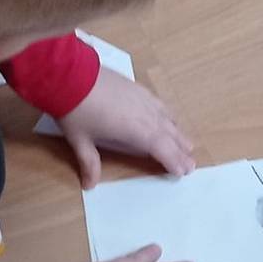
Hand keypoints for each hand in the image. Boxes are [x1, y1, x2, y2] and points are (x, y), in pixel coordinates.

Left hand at [56, 69, 194, 187]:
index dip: (174, 161)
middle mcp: (146, 115)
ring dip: (178, 133)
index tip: (184, 171)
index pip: (163, 150)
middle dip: (181, 150)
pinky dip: (167, 115)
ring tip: (187, 143)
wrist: (70, 75)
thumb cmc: (76, 111)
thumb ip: (89, 163)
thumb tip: (89, 186)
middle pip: (170, 136)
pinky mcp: (137, 87)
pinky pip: (159, 104)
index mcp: (136, 132)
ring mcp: (143, 99)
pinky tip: (168, 117)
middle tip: (192, 163)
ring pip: (168, 119)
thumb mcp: (80, 141)